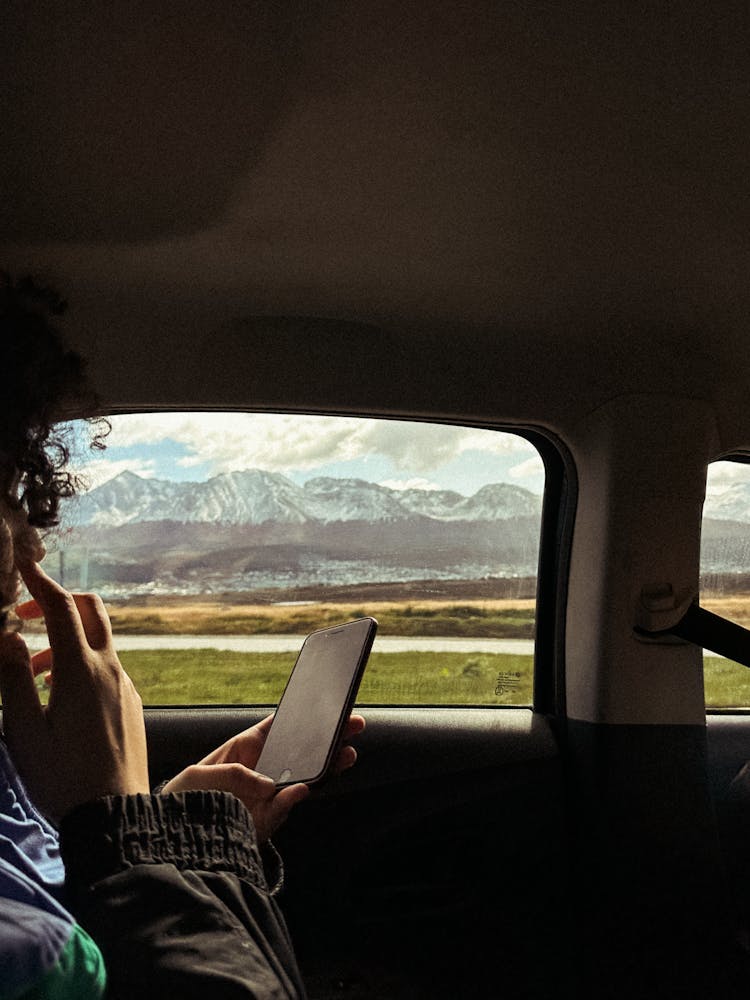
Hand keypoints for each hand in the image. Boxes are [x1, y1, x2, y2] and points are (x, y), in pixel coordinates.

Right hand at [0, 560, 149, 821]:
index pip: (62, 608)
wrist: (114, 817)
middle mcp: (110, 669)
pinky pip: (106, 667)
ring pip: (98, 641)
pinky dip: (80, 663)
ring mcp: (124, 686)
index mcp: (81, 670)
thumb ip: (12, 677)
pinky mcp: (130, 703)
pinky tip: (59, 697)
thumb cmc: (62, 778)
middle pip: (93, 610)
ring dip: (65, 639)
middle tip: (26, 616)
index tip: (24, 564)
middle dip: (59, 600)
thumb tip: (7, 635)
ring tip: (31, 673)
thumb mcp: (23, 730)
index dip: (41, 582)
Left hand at [161, 713, 365, 842]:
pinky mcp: (267, 820)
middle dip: (328, 739)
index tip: (325, 706)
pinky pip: (285, 808)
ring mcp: (267, 795)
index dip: (302, 715)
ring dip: (327, 768)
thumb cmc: (185, 797)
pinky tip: (303, 788)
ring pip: (304, 778)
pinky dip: (294, 799)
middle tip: (352, 727)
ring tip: (345, 755)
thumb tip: (267, 785)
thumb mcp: (200, 776)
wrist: (175, 837)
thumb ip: (233, 774)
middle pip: (301, 751)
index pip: (279, 727)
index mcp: (246, 748)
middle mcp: (262, 769)